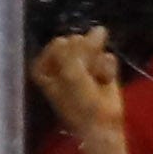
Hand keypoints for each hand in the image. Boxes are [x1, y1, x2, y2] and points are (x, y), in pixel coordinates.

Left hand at [32, 26, 125, 142]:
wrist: (102, 125)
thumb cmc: (80, 103)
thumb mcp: (71, 73)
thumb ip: (78, 47)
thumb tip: (99, 29)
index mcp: (45, 67)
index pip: (57, 44)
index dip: (68, 55)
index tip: (71, 70)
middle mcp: (61, 63)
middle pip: (74, 42)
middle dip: (84, 56)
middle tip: (86, 75)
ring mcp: (81, 64)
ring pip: (91, 46)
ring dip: (97, 62)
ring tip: (96, 79)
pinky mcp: (100, 68)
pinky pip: (106, 55)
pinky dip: (108, 67)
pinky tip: (106, 80)